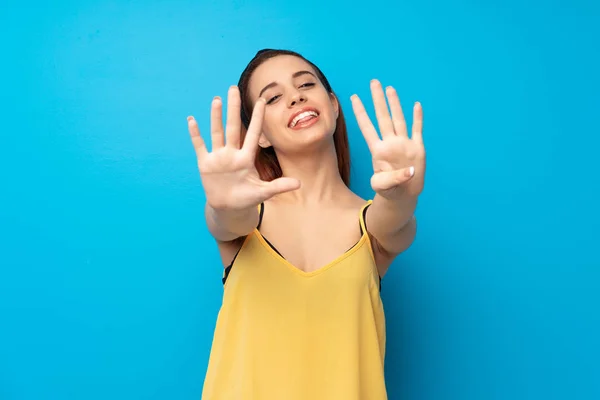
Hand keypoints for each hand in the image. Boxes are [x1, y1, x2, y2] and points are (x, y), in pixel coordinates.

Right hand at [188, 86, 300, 210]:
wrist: (228, 208)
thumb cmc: (247, 198)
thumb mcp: (263, 192)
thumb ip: (279, 186)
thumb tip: (300, 183)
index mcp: (246, 158)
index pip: (253, 134)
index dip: (257, 118)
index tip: (261, 100)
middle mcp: (232, 153)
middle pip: (233, 127)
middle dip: (233, 108)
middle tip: (234, 88)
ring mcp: (218, 157)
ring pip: (217, 132)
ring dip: (216, 117)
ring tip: (217, 99)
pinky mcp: (205, 164)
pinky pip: (199, 146)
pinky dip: (195, 134)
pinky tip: (192, 120)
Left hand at [350, 79, 424, 199]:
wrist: (402, 195)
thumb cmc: (389, 191)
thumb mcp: (384, 186)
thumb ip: (393, 179)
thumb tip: (409, 172)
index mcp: (379, 150)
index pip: (367, 127)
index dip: (360, 112)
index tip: (353, 97)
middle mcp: (390, 143)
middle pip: (383, 117)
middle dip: (378, 100)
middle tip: (373, 82)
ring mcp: (404, 144)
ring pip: (398, 119)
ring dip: (395, 104)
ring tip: (390, 89)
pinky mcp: (417, 148)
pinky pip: (417, 130)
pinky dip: (417, 118)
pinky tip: (416, 105)